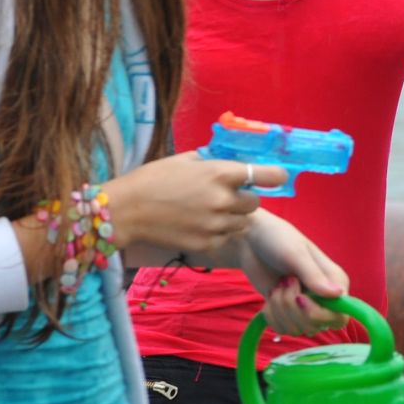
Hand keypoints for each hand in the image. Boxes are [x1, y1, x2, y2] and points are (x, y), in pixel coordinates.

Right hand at [105, 152, 274, 253]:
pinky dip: (219, 232)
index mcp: (221, 173)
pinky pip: (225, 237)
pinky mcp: (207, 243)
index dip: (275, 176)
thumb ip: (212, 163)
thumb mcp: (186, 160)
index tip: (277, 177)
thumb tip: (230, 163)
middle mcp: (223, 200)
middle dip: (245, 198)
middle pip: (255, 202)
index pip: (267, 176)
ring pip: (243, 222)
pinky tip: (199, 224)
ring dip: (234, 217)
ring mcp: (216, 224)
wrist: (126, 211)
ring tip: (211, 211)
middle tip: (228, 196)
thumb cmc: (153, 179)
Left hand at [239, 210, 350, 336]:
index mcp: (334, 281)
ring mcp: (304, 306)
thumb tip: (338, 294)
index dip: (321, 315)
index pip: (340, 315)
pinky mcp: (286, 312)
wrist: (251, 240)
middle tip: (284, 282)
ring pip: (297, 330)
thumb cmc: (278, 239)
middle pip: (316, 326)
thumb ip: (314, 276)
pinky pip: (282, 330)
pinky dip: (271, 315)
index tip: (300, 299)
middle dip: (293, 309)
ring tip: (277, 285)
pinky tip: (270, 296)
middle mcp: (323, 297)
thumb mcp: (296, 255)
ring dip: (280, 309)